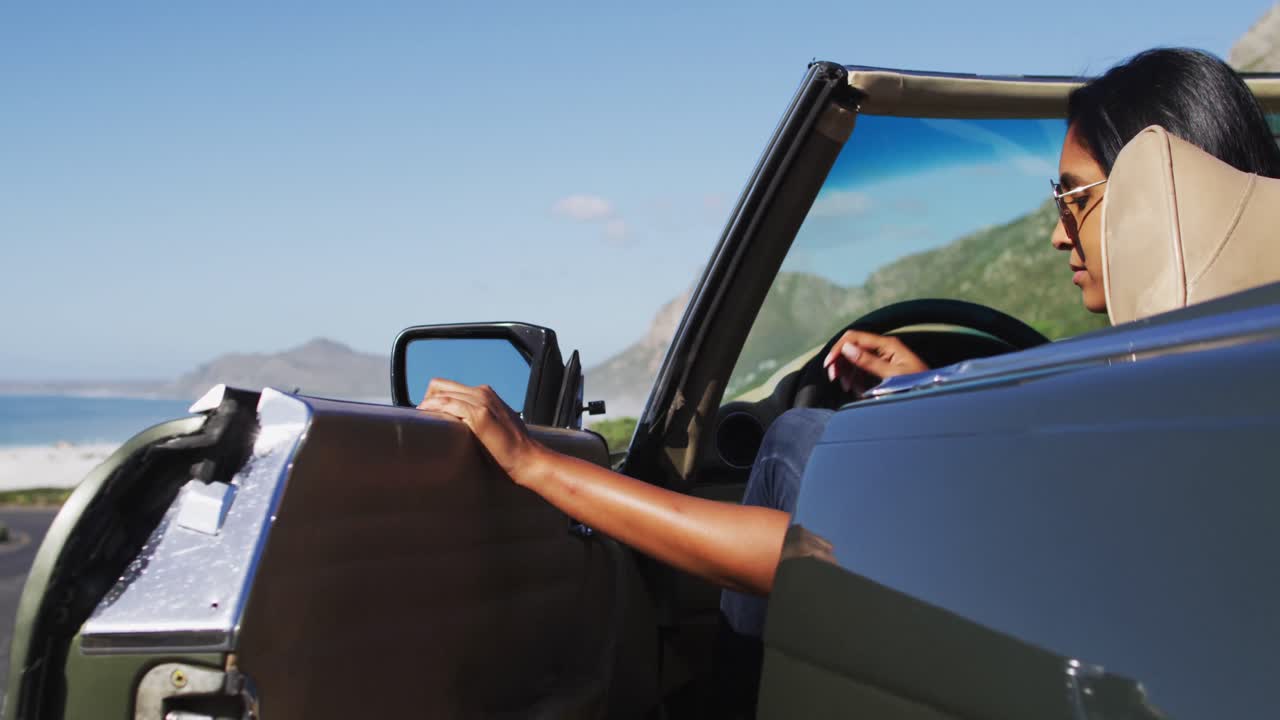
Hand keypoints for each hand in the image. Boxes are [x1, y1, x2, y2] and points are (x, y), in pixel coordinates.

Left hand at [417, 378, 544, 482]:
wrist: (527, 458)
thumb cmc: (511, 449)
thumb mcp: (494, 427)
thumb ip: (478, 421)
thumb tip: (459, 428)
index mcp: (486, 394)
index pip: (449, 387)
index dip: (434, 398)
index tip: (427, 414)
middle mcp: (483, 393)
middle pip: (441, 385)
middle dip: (426, 399)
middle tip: (421, 417)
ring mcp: (481, 401)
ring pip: (442, 392)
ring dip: (427, 404)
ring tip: (420, 418)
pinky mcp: (479, 414)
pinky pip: (448, 404)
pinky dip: (434, 408)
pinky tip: (426, 416)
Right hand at [822, 330, 927, 393]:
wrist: (936, 394)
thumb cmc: (919, 384)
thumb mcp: (891, 374)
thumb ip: (868, 361)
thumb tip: (847, 348)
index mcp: (887, 344)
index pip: (854, 337)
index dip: (838, 350)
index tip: (829, 366)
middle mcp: (884, 347)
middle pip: (853, 347)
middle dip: (841, 362)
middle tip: (835, 379)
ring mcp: (884, 356)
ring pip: (856, 359)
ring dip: (848, 372)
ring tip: (848, 387)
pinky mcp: (885, 366)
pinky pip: (864, 368)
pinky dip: (857, 378)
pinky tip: (857, 389)